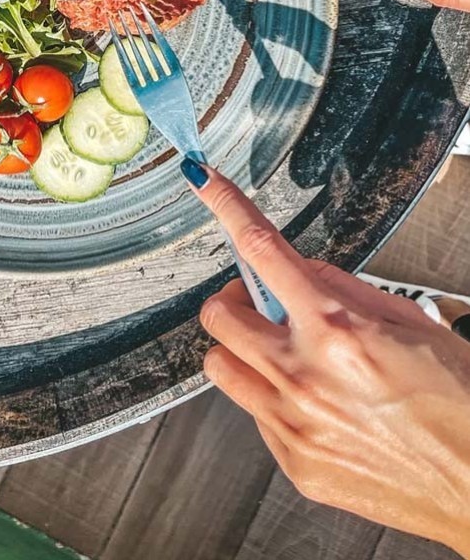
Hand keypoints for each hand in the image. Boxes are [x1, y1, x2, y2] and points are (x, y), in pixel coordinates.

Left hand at [188, 166, 469, 554]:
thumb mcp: (411, 321)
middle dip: (236, 301)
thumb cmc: (462, 404)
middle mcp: (304, 374)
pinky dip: (272, 400)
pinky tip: (316, 404)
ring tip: (284, 356)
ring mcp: (294, 424)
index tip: (203, 182)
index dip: (226, 206)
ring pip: (220, 367)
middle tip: (264, 304)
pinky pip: (255, 415)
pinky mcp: (296, 465)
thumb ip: (344, 290)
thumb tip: (302, 269)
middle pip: (219, 315)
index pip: (262, 249)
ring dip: (243, 351)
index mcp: (335, 328)